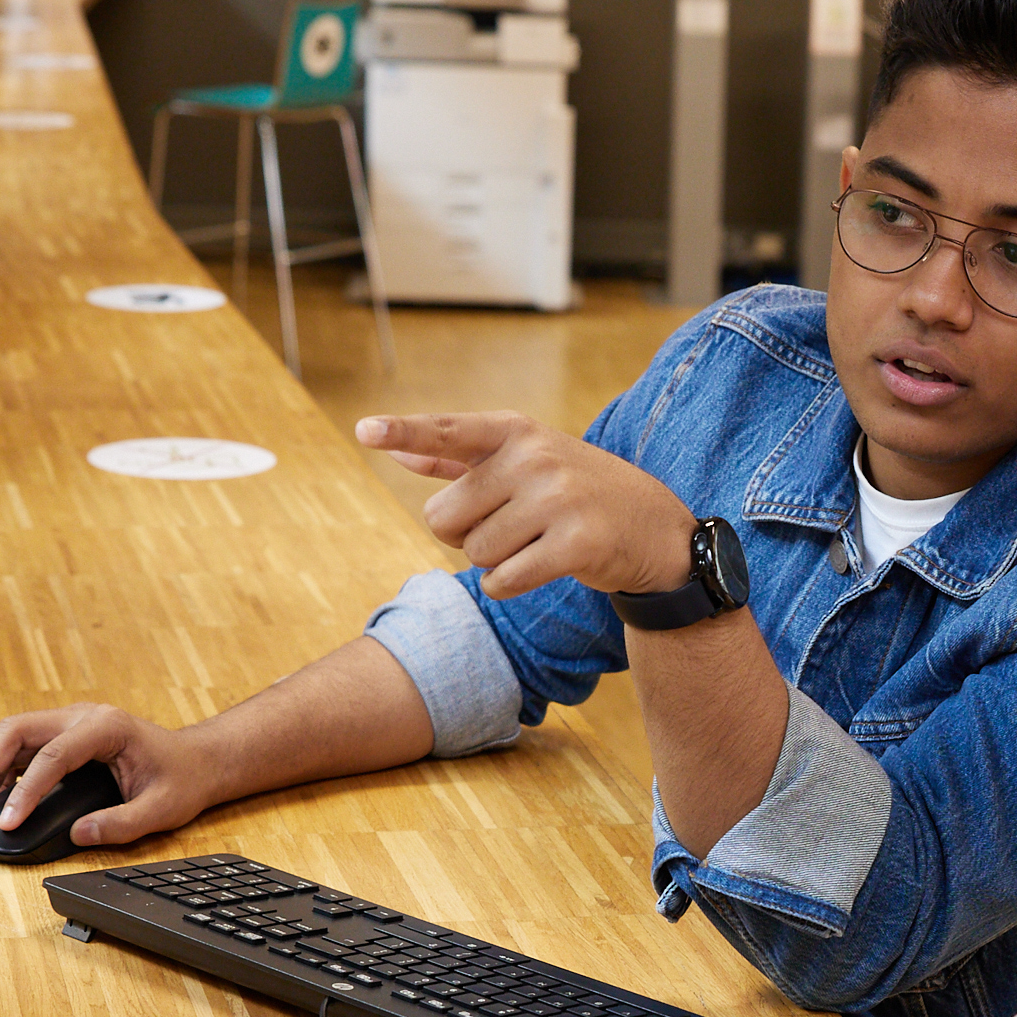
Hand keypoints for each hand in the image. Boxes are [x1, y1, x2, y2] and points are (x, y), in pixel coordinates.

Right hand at [0, 703, 208, 847]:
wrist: (196, 760)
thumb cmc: (182, 779)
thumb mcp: (161, 809)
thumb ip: (121, 823)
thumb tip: (79, 833)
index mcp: (107, 727)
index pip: (53, 754)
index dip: (26, 790)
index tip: (8, 821)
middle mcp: (83, 716)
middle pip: (16, 731)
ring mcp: (70, 721)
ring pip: (12, 735)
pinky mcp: (64, 735)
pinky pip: (23, 747)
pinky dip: (3, 771)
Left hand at [357, 411, 696, 601]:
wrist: (654, 528)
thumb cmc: (574, 492)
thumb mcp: (523, 462)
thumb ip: (457, 457)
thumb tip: (396, 449)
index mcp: (515, 431)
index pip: (447, 432)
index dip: (403, 431)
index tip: (363, 430)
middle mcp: (534, 457)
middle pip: (443, 516)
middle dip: (464, 534)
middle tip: (511, 526)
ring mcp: (557, 499)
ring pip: (472, 553)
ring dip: (493, 562)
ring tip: (534, 542)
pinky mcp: (575, 544)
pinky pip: (501, 581)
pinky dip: (507, 586)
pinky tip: (539, 568)